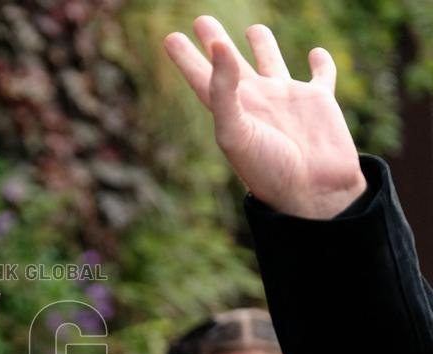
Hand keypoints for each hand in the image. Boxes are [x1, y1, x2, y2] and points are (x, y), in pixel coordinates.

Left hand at [164, 16, 366, 218]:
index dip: (186, 58)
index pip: (201, 77)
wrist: (312, 194)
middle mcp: (255, 101)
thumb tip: (218, 46)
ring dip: (263, 45)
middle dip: (216, 41)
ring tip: (252, 29)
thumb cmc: (268, 169)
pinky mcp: (319, 102)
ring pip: (272, 62)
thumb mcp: (236, 129)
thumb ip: (224, 88)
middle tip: (202, 20)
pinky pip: (321, 76)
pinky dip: (321, 63)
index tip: (170, 38)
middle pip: (230, 64)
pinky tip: (316, 54)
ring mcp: (286, 100)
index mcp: (230, 110)